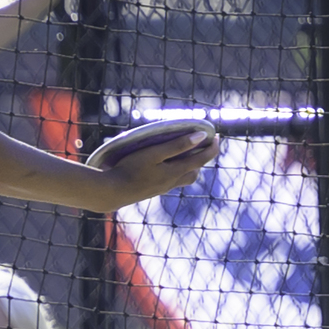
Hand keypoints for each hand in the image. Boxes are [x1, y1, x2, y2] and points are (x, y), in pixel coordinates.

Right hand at [92, 130, 219, 209]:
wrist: (112, 192)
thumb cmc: (130, 169)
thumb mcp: (154, 153)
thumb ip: (177, 145)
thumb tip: (200, 137)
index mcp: (175, 172)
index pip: (201, 159)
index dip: (212, 148)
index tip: (216, 136)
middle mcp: (172, 182)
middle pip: (195, 171)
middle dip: (202, 158)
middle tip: (201, 145)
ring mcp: (162, 188)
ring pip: (183, 179)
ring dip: (189, 167)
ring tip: (184, 154)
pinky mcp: (152, 191)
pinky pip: (171, 181)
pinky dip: (176, 172)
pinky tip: (165, 166)